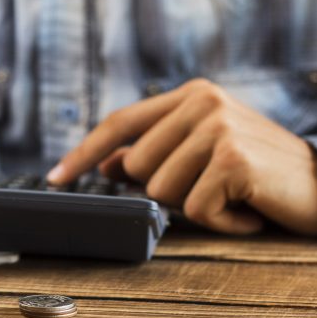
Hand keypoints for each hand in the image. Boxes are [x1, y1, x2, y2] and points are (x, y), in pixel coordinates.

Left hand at [47, 79, 316, 235]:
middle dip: (171, 190)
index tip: (54, 177)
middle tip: (216, 186)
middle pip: (137, 168)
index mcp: (192, 94)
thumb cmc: (262, 174)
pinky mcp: (233, 160)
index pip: (120, 122)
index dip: (83, 152)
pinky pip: (195, 210)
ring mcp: (218, 127)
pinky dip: (222, 223)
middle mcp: (203, 102)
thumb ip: (154, 154)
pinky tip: (249, 210)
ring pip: (161, 191)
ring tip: (235, 196)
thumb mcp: (203, 157)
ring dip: (197, 206)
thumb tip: (106, 165)